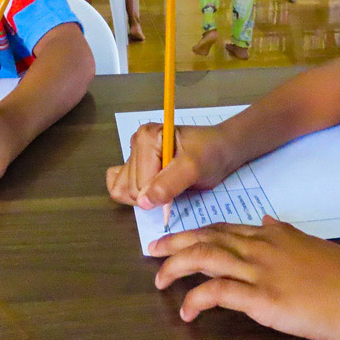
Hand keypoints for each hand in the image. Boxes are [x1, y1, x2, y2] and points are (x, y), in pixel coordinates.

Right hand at [106, 123, 232, 208]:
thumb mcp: (193, 168)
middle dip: (151, 195)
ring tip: (167, 186)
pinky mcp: (135, 166)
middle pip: (128, 188)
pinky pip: (119, 186)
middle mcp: (136, 143)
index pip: (138, 182)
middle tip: (176, 184)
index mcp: (146, 137)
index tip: (178, 185)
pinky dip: (133, 195)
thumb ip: (168, 184)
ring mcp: (134, 155)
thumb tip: (143, 202)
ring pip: (122, 190)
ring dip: (143, 197)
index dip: (157, 193)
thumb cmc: (210, 154)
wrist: (220, 150)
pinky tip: (152, 190)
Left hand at [151, 216, 339, 339]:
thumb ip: (287, 233)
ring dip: (176, 267)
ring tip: (159, 280)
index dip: (196, 232)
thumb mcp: (314, 245)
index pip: (224, 228)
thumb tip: (270, 220)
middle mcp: (262, 246)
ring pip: (205, 259)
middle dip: (175, 243)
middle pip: (207, 237)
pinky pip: (217, 293)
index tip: (177, 238)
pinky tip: (186, 310)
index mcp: (274, 235)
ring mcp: (261, 271)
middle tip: (153, 250)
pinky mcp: (262, 299)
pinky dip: (195, 299)